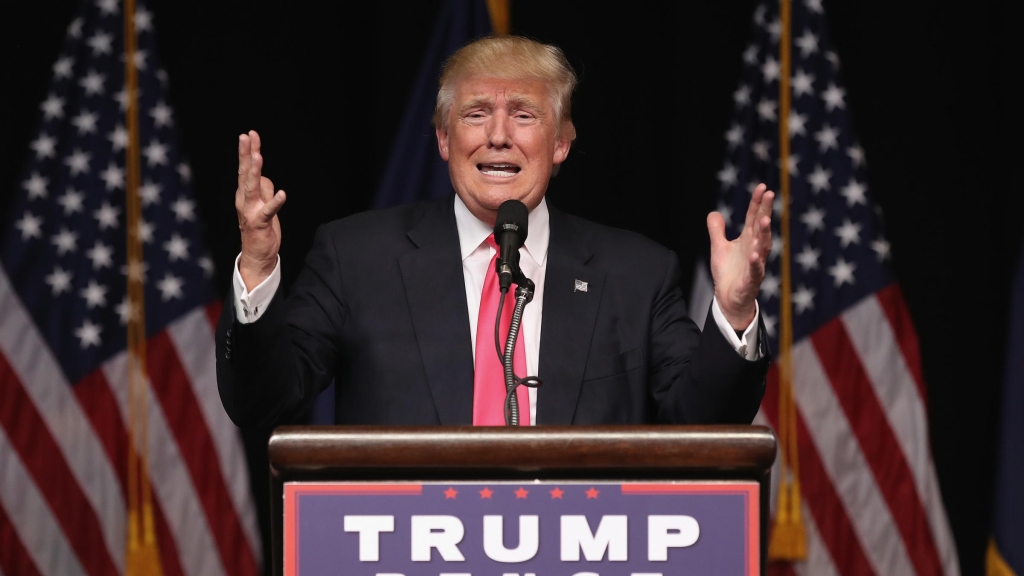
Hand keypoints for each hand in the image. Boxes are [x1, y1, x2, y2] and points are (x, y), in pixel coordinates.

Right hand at [235, 130, 286, 290]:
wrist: (256, 255)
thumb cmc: (259, 227)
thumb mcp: (261, 204)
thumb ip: (262, 189)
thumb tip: (265, 177)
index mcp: (244, 194)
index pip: (245, 168)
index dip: (248, 151)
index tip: (249, 134)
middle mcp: (244, 200)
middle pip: (245, 173)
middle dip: (246, 154)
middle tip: (246, 137)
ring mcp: (251, 211)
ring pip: (252, 187)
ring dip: (255, 172)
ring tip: (258, 156)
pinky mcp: (260, 223)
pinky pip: (268, 210)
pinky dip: (275, 202)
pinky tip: (282, 193)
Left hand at [707, 183, 773, 329]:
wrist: (728, 299)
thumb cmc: (728, 273)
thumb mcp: (718, 248)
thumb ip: (717, 230)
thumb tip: (714, 213)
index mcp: (748, 240)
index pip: (753, 217)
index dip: (757, 203)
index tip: (761, 187)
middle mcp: (754, 249)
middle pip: (761, 227)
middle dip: (765, 211)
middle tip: (768, 195)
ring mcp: (755, 265)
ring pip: (763, 247)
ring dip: (764, 234)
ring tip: (764, 220)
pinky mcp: (751, 281)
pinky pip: (755, 271)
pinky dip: (755, 263)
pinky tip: (755, 254)